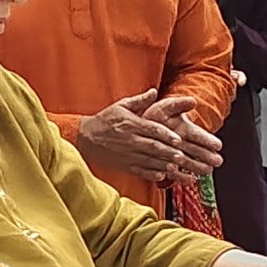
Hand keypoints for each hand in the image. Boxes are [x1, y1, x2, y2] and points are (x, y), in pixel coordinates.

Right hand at [76, 87, 224, 181]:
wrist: (85, 137)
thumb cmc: (105, 120)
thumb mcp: (121, 106)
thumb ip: (140, 100)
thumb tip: (154, 92)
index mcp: (131, 124)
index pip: (152, 130)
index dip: (166, 135)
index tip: (178, 139)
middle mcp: (130, 140)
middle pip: (153, 147)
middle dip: (168, 152)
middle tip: (181, 156)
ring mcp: (127, 154)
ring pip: (149, 160)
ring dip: (163, 164)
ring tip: (176, 167)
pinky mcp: (124, 165)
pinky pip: (140, 170)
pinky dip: (150, 173)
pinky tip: (161, 175)